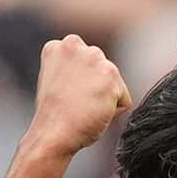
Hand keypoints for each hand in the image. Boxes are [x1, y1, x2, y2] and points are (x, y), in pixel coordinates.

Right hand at [27, 35, 131, 157]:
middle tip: (75, 103)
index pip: (87, 65)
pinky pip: (123, 100)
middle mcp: (75, 44)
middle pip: (103, 71)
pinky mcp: (110, 73)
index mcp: (59, 47)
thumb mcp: (58, 82)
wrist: (52, 133)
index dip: (80, 86)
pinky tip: (93, 113)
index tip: (66, 95)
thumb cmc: (54, 116)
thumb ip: (74, 70)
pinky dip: (113, 112)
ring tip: (83, 108)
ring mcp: (93, 57)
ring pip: (114, 84)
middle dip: (95, 88)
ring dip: (104, 99)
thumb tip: (92, 78)